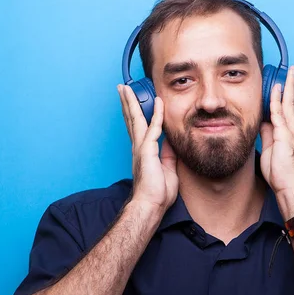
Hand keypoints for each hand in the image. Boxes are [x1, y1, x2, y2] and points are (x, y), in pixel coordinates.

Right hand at [117, 84, 178, 212]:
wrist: (151, 205)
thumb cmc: (158, 193)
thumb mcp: (168, 170)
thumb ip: (168, 155)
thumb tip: (171, 143)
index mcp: (142, 152)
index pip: (138, 128)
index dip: (135, 114)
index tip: (133, 102)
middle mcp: (138, 147)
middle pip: (131, 119)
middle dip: (126, 103)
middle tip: (122, 88)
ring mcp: (141, 148)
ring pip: (136, 119)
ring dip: (132, 102)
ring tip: (126, 89)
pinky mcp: (147, 150)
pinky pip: (154, 128)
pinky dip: (156, 114)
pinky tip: (158, 102)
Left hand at [259, 66, 293, 218]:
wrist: (291, 188)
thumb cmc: (282, 174)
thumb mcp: (271, 150)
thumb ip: (268, 134)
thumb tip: (263, 122)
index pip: (289, 110)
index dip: (285, 96)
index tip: (281, 85)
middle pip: (292, 103)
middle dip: (290, 86)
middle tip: (290, 71)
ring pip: (289, 103)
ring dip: (287, 87)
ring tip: (287, 72)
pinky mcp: (286, 135)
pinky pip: (280, 112)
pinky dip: (277, 99)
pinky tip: (275, 88)